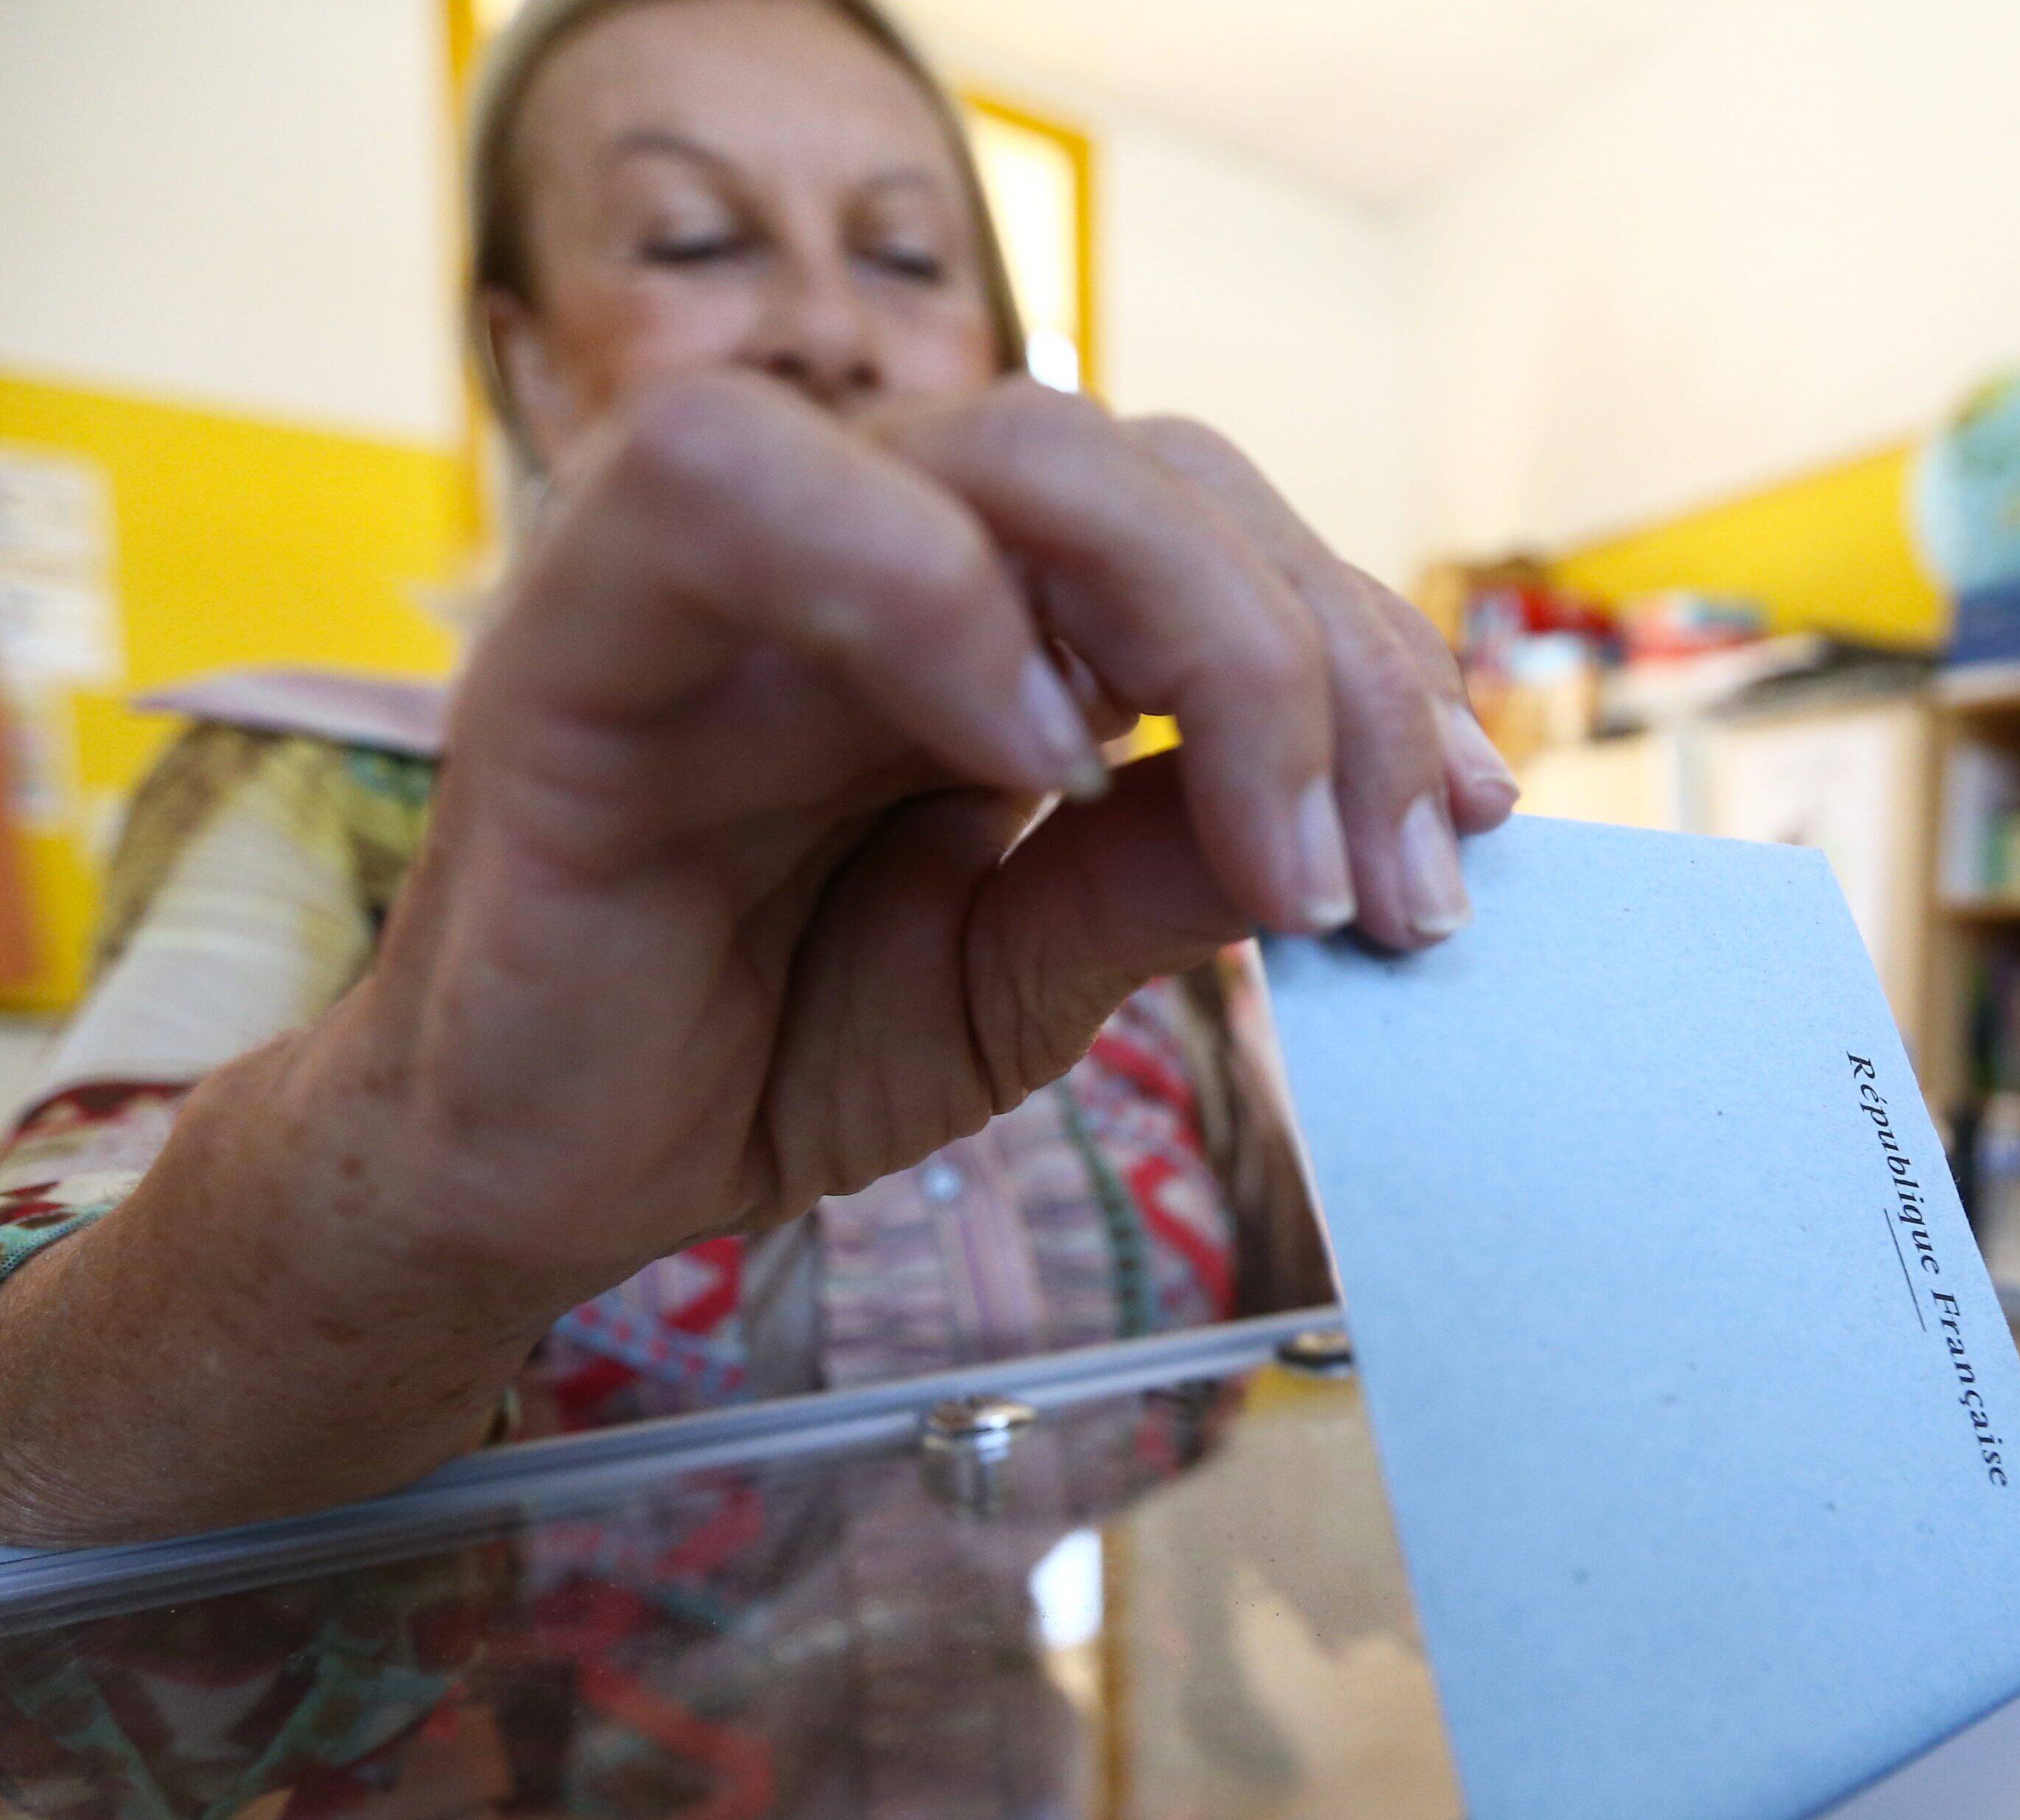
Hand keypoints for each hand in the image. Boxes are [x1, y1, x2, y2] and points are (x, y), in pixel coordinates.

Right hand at [298, 369, 1509, 1321]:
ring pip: (1009, 438)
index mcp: (992, 615)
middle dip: (1327, 662)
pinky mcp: (587, 618)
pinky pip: (745, 485)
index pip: (1218, 531)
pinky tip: (1037, 755)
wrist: (548, 1180)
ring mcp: (738, 563)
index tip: (1471, 833)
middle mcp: (880, 549)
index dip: (1373, 659)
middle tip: (1396, 881)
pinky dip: (930, 595)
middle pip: (1154, 465)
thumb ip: (1172, 873)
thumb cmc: (770, 1048)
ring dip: (1196, 624)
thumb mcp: (1029, 978)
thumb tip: (1385, 812)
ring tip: (1266, 850)